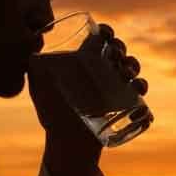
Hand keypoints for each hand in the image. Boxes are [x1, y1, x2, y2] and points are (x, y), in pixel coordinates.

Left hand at [30, 25, 147, 175]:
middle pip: (121, 54)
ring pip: (135, 75)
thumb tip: (31, 54)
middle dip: (123, 51)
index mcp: (88, 63)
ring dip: (136, 72)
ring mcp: (118, 92)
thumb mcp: (39, 89)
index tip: (106, 35)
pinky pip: (142, 104)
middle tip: (117, 58)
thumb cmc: (52, 113)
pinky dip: (144, 101)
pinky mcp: (127, 111)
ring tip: (128, 80)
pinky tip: (138, 101)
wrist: (66, 143)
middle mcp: (106, 74)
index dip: (107, 33)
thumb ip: (34, 69)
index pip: (101, 41)